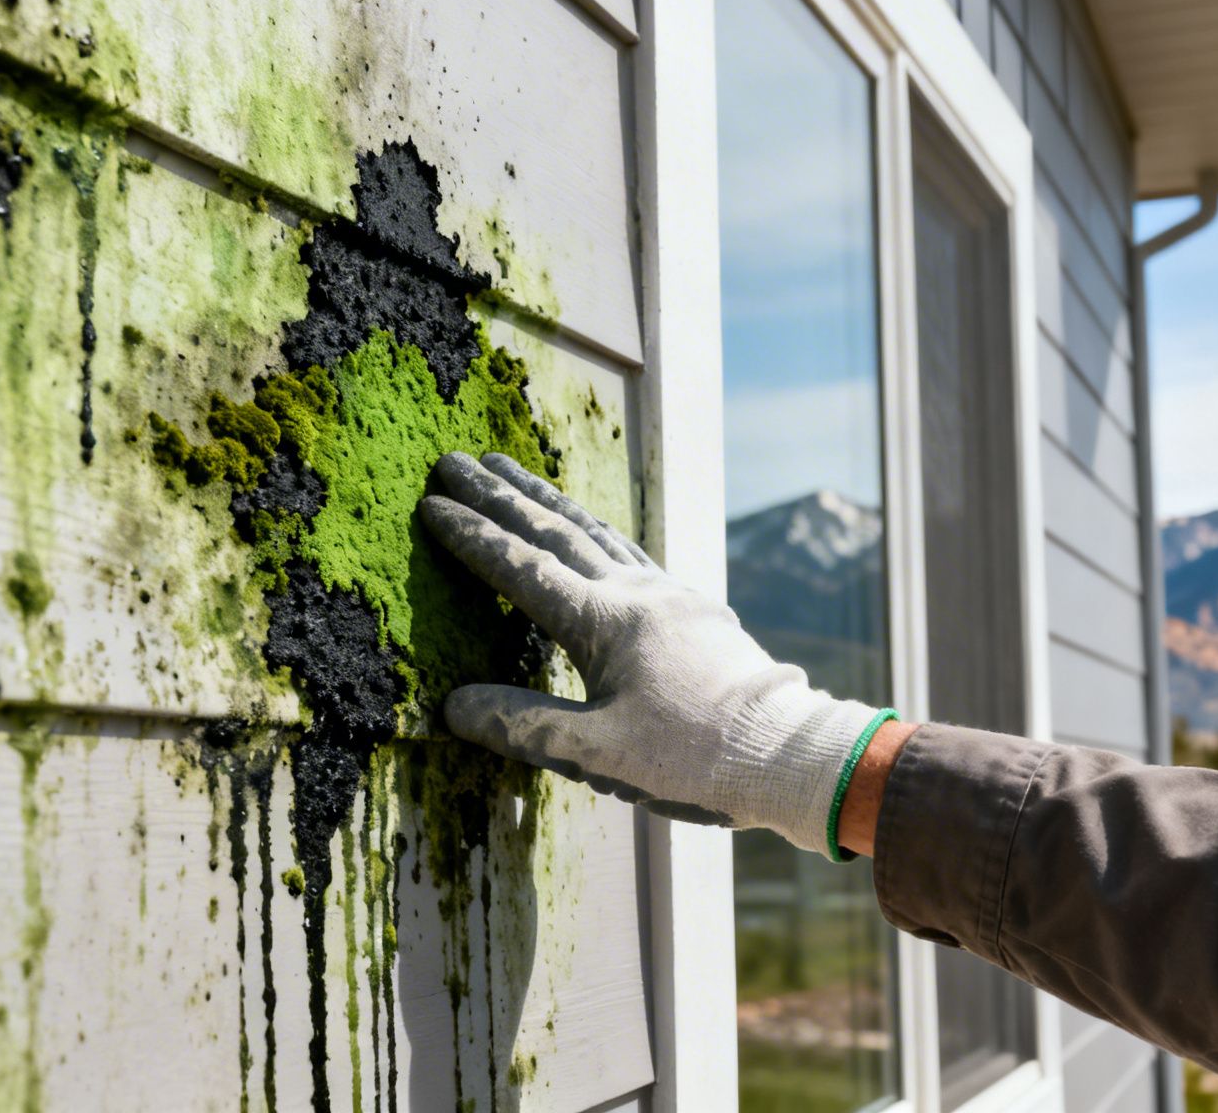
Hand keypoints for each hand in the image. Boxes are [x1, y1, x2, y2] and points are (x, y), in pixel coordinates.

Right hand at [419, 452, 885, 856]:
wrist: (786, 754)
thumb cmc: (692, 758)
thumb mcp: (595, 753)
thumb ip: (521, 724)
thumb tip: (451, 703)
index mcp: (604, 621)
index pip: (521, 568)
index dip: (473, 537)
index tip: (431, 503)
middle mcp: (634, 593)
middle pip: (555, 529)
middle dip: (500, 494)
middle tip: (455, 460)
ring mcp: (667, 594)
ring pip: (594, 530)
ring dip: (546, 498)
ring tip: (510, 470)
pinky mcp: (691, 609)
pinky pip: (627, 549)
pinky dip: (591, 527)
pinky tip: (587, 528)